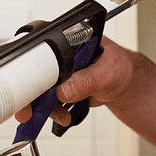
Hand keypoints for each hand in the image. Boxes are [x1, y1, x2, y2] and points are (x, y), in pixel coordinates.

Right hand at [14, 36, 134, 126]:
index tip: (27, 86)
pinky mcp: (62, 86)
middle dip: (32, 93)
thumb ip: (87, 80)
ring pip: (41, 89)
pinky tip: (63, 115)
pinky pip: (50, 99)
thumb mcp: (107, 73)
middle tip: (29, 110)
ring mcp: (61, 71)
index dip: (31, 67)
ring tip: (59, 115)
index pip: (43, 50)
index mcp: (71, 39)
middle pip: (35, 71)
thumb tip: (64, 89)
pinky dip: (53, 110)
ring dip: (44, 106)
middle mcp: (63, 54)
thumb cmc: (124, 70)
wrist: (129, 86)